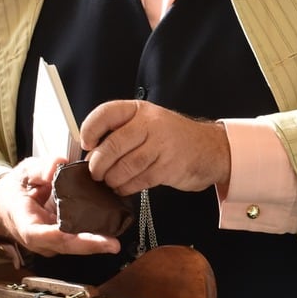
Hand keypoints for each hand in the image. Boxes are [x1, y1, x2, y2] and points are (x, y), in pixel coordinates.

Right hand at [0, 155, 124, 257]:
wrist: (7, 202)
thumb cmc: (17, 188)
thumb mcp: (26, 171)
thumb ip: (42, 166)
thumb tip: (59, 165)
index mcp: (26, 224)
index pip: (45, 235)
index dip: (66, 238)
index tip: (85, 237)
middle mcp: (40, 240)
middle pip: (65, 246)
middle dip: (89, 246)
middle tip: (112, 244)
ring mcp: (51, 243)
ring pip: (74, 247)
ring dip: (94, 245)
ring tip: (114, 241)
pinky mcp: (62, 240)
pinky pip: (78, 241)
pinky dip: (93, 238)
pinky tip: (110, 231)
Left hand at [80, 99, 231, 196]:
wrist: (209, 149)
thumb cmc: (172, 138)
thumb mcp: (148, 123)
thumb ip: (122, 132)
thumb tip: (91, 151)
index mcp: (140, 110)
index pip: (107, 113)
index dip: (90, 129)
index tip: (87, 144)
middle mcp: (151, 124)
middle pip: (113, 144)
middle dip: (99, 163)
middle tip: (95, 172)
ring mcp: (162, 146)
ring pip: (125, 165)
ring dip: (112, 178)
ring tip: (110, 181)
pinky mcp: (169, 167)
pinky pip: (139, 180)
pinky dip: (127, 187)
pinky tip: (124, 187)